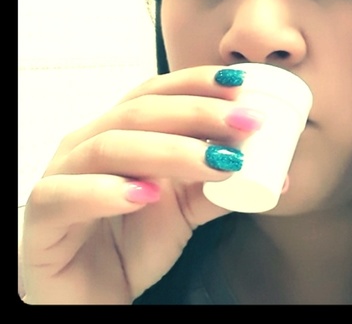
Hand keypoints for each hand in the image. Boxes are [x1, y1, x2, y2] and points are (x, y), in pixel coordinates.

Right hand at [19, 66, 253, 303]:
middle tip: (244, 123)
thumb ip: (221, 185)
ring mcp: (61, 175)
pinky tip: (146, 195)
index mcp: (122, 131)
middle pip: (140, 111)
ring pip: (109, 146)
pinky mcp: (42, 216)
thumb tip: (279, 171)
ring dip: (168, 150)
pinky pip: (65, 195)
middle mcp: (89, 143)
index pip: (158, 91)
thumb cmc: (133, 241)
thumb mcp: (186, 208)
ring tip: (214, 163)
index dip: (199, 83)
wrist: (88, 297)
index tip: (243, 86)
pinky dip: (107, 191)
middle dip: (197, 112)